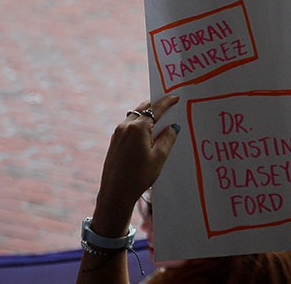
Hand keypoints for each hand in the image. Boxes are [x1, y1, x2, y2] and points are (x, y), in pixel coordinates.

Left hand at [91, 95, 179, 235]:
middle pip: (143, 108)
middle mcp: (125, 126)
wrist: (115, 193)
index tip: (175, 97)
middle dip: (155, 105)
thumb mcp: (159, 157)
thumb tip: (173, 126)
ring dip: (147, 114)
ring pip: (135, 116)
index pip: (155, 109)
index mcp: (138, 128)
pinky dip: (139, 122)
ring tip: (159, 118)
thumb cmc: (139, 176)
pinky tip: (147, 132)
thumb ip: (168, 138)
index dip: (167, 102)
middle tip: (168, 104)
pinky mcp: (114, 141)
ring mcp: (117, 133)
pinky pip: (129, 125)